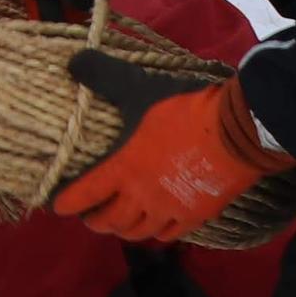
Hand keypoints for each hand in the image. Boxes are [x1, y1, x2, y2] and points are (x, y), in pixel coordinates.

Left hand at [52, 49, 292, 244]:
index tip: (58, 207)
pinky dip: (158, 234)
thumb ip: (104, 76)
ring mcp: (171, 210)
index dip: (68, 202)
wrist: (237, 131)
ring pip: (140, 231)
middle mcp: (142, 196)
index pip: (85, 194)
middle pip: (111, 221)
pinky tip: (156, 228)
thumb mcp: (138, 88)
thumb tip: (74, 62)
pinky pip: (171, 234)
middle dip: (96, 221)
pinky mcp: (198, 216)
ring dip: (124, 231)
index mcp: (123, 169)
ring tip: (119, 226)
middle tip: (89, 217)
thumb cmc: (183, 112)